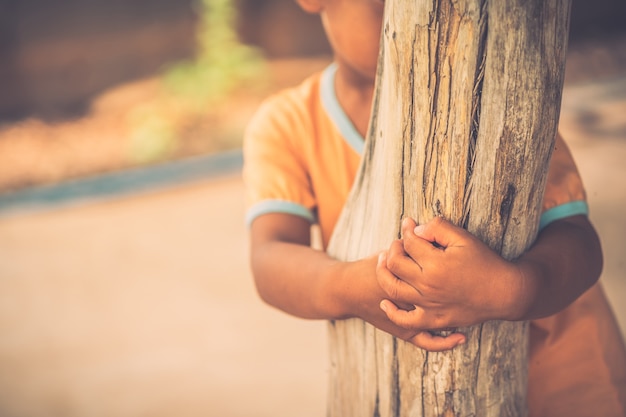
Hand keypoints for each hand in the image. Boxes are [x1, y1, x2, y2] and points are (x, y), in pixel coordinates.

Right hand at [344, 255, 465, 351]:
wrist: (346, 291)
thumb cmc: (368, 270)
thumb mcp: (389, 251)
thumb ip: (405, 245)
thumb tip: (422, 231)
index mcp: (408, 277)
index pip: (438, 273)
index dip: (453, 267)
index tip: (463, 262)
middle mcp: (410, 301)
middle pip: (444, 298)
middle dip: (458, 289)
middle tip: (470, 281)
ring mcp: (408, 320)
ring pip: (439, 322)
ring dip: (458, 315)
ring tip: (473, 307)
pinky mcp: (404, 331)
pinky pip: (428, 341)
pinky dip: (445, 342)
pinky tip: (461, 336)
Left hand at [377, 217, 519, 331]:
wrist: (504, 293)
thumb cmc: (485, 262)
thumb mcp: (464, 238)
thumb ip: (438, 228)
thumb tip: (415, 229)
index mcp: (435, 264)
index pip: (409, 242)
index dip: (406, 229)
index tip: (408, 223)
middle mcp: (428, 286)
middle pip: (394, 263)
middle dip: (393, 248)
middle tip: (399, 242)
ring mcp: (429, 305)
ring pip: (392, 288)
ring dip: (383, 273)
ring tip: (384, 261)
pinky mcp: (433, 320)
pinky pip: (405, 320)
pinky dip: (392, 312)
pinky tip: (385, 302)